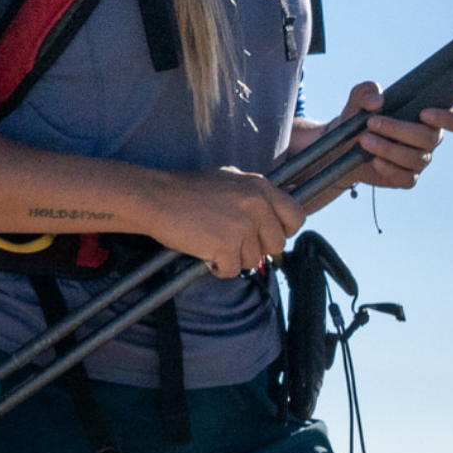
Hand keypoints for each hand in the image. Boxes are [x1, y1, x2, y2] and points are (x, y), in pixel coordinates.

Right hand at [148, 165, 304, 278]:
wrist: (156, 198)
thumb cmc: (190, 190)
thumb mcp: (232, 181)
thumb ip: (257, 195)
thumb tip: (280, 209)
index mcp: (261, 188)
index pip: (297, 217)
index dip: (285, 230)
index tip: (268, 234)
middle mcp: (257, 206)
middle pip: (277, 245)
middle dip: (257, 248)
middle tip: (234, 241)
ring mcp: (243, 227)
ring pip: (254, 260)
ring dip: (235, 258)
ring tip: (214, 241)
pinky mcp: (226, 247)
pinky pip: (233, 271)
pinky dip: (219, 267)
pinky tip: (206, 252)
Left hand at [342, 81, 452, 189]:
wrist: (345, 146)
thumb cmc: (360, 118)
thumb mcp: (359, 99)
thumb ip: (366, 93)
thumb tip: (377, 101)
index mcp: (430, 116)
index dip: (449, 119)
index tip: (424, 114)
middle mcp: (430, 139)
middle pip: (430, 138)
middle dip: (399, 129)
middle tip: (372, 122)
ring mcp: (420, 160)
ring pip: (416, 158)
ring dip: (388, 148)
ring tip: (365, 140)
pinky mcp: (407, 177)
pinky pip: (407, 178)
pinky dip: (390, 169)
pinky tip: (375, 161)